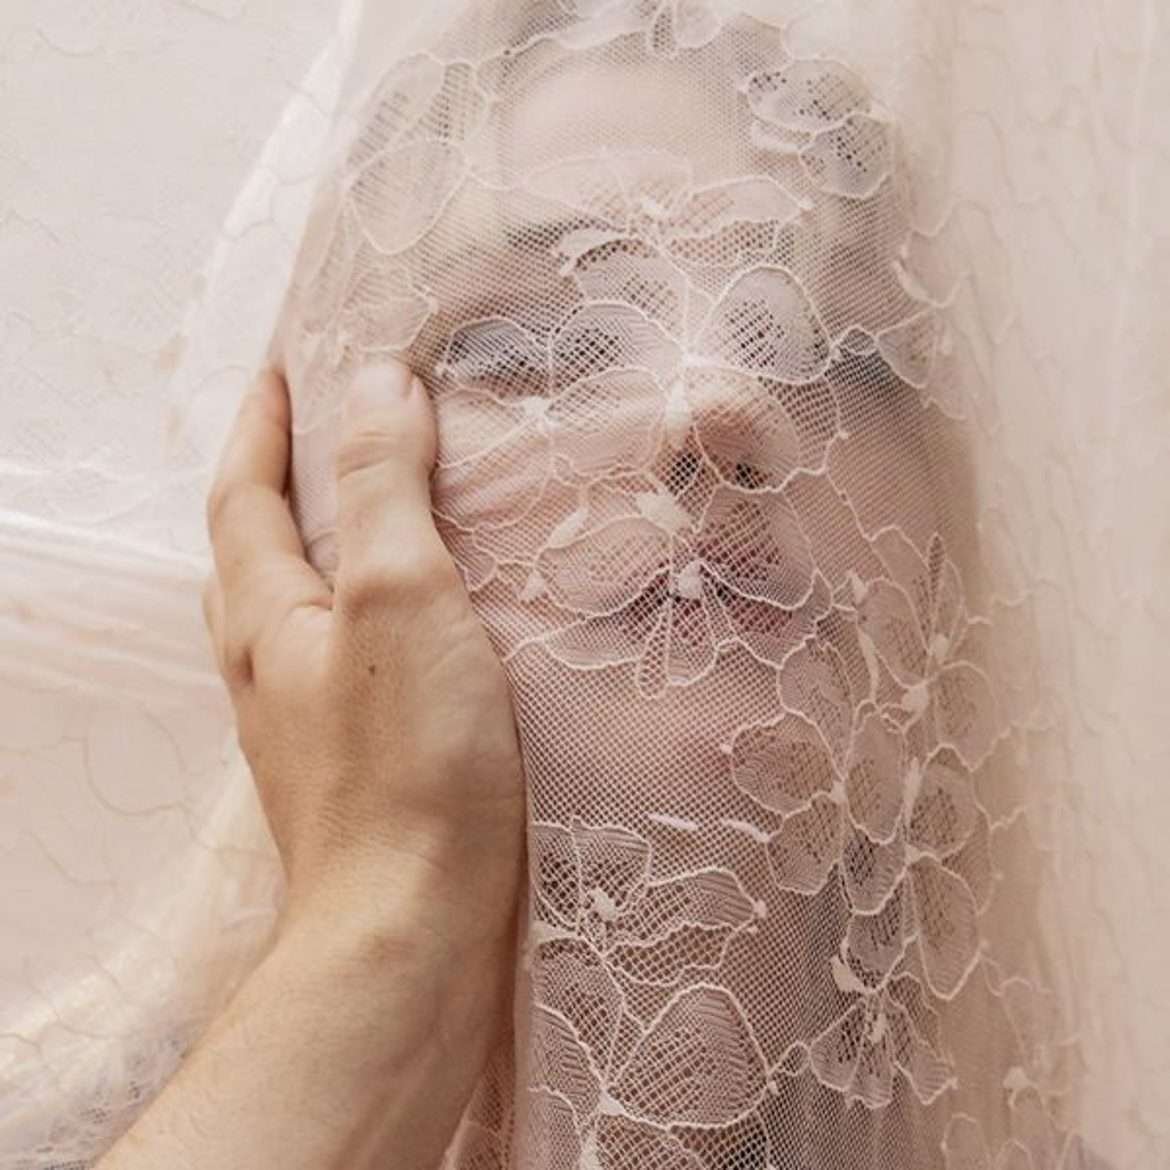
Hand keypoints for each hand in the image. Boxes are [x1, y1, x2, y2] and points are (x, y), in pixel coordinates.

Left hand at [202, 360, 525, 962]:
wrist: (413, 928)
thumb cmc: (408, 761)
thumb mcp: (399, 595)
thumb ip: (384, 488)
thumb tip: (376, 384)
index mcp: (267, 618)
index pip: (245, 495)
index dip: (263, 426)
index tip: (285, 367)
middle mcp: (270, 668)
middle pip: (253, 552)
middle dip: (275, 482)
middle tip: (324, 431)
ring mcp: (307, 722)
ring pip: (298, 609)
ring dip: (319, 548)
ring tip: (371, 512)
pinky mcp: (358, 761)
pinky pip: (346, 656)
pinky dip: (365, 610)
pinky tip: (416, 624)